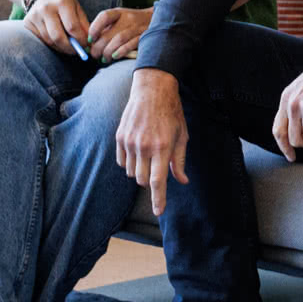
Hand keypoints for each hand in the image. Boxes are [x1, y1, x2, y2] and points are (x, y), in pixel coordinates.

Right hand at [23, 0, 90, 57]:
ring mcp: (35, 16)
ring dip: (60, 48)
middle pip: (58, 37)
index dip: (80, 39)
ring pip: (49, 41)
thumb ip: (83, 24)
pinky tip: (57, 41)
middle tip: (76, 51)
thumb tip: (89, 43)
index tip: (86, 45)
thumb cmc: (64, 3)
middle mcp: (46, 8)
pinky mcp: (27, 23)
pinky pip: (41, 40)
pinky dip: (51, 44)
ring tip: (68, 46)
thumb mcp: (77, 8)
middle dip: (69, 48)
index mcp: (62, 2)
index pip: (72, 27)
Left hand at [88, 5, 152, 61]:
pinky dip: (121, 52)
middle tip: (94, 55)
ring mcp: (137, 28)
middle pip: (109, 33)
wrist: (156, 19)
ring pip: (118, 40)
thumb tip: (90, 43)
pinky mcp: (144, 36)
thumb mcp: (119, 19)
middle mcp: (128, 18)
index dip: (94, 29)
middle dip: (98, 47)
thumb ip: (106, 28)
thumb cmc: (131, 23)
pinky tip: (115, 57)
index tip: (89, 39)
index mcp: (119, 13)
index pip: (104, 17)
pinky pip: (131, 45)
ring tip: (104, 58)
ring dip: (108, 52)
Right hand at [116, 69, 189, 214]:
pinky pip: (122, 162)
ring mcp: (130, 142)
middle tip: (157, 167)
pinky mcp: (120, 137)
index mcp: (163, 147)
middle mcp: (144, 146)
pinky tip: (138, 150)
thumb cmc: (171, 112)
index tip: (159, 212)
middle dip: (151, 181)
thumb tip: (182, 181)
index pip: (159, 181)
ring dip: (140, 171)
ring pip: (131, 173)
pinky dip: (130, 163)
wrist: (152, 89)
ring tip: (148, 154)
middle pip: (143, 180)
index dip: (158, 199)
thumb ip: (180, 160)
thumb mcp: (182, 135)